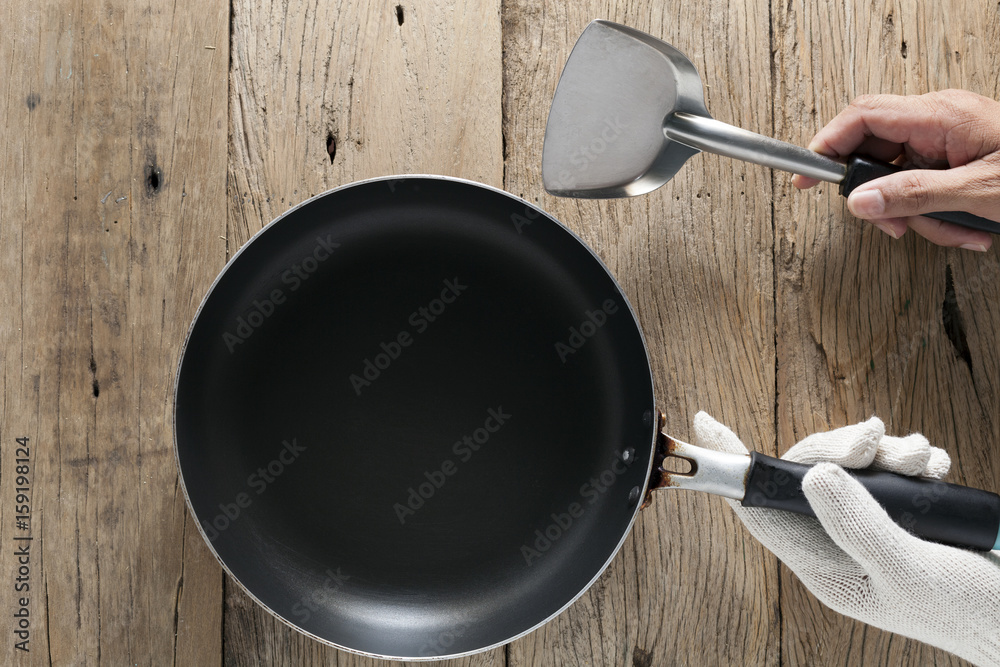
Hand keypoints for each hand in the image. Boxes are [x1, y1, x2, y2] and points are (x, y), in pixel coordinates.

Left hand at [693, 412, 999, 665]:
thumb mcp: (910, 570)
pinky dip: (909, 457)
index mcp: (823, 565)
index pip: (761, 508)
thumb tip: (814, 476)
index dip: (734, 465)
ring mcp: (867, 525)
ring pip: (849, 464)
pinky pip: (886, 468)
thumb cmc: (967, 609)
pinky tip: (934, 465)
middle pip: (808, 473)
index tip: (707, 423)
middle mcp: (836, 541)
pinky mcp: (899, 512)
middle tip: (875, 441)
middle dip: (841, 447)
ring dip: (884, 450)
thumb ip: (859, 526)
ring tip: (922, 460)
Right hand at [792, 90, 999, 250]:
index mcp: (941, 115)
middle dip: (884, 198)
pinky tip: (965, 227)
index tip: (806, 175)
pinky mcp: (956, 156)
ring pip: (900, 178)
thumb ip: (913, 195)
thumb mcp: (977, 192)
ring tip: (952, 230)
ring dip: (919, 214)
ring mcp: (948, 138)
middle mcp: (940, 120)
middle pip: (877, 153)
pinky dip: (938, 213)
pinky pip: (925, 184)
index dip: (827, 144)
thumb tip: (860, 201)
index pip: (863, 117)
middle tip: (895, 225)